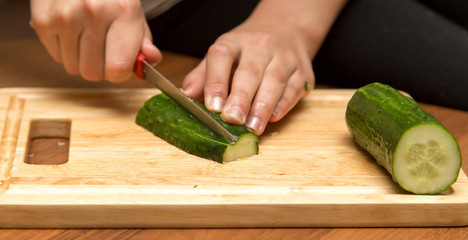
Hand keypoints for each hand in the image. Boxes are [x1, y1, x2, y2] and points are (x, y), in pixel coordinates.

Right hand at [30, 0, 161, 82]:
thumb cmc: (111, 0)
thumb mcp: (135, 17)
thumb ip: (145, 43)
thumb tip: (151, 60)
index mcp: (124, 12)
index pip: (118, 68)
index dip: (119, 74)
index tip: (120, 65)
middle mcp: (94, 12)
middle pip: (93, 73)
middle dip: (100, 68)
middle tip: (102, 49)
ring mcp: (65, 16)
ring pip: (73, 68)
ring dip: (81, 60)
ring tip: (86, 38)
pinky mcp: (44, 20)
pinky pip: (57, 57)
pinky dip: (65, 51)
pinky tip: (71, 32)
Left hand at [182, 23, 313, 134]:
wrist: (286, 30)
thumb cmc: (247, 51)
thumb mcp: (222, 55)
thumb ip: (204, 76)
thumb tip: (187, 96)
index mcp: (234, 42)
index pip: (221, 57)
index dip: (216, 82)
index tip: (212, 106)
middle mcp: (260, 46)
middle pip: (250, 71)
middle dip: (241, 98)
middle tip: (232, 119)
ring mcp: (285, 58)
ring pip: (275, 81)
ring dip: (263, 106)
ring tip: (253, 127)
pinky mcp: (303, 72)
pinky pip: (294, 89)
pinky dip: (284, 104)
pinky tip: (273, 118)